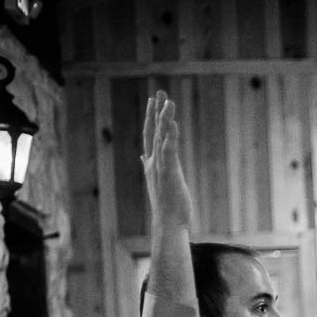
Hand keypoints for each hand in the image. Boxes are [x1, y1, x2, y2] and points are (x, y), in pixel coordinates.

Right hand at [140, 92, 191, 228]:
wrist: (168, 224)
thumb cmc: (167, 206)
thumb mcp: (159, 181)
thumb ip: (151, 166)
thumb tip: (143, 156)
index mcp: (152, 163)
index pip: (151, 135)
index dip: (153, 117)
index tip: (155, 100)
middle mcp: (153, 162)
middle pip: (153, 131)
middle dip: (156, 111)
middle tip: (159, 92)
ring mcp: (160, 167)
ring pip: (161, 137)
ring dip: (164, 118)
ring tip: (168, 101)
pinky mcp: (169, 173)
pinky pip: (169, 151)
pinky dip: (170, 136)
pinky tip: (173, 123)